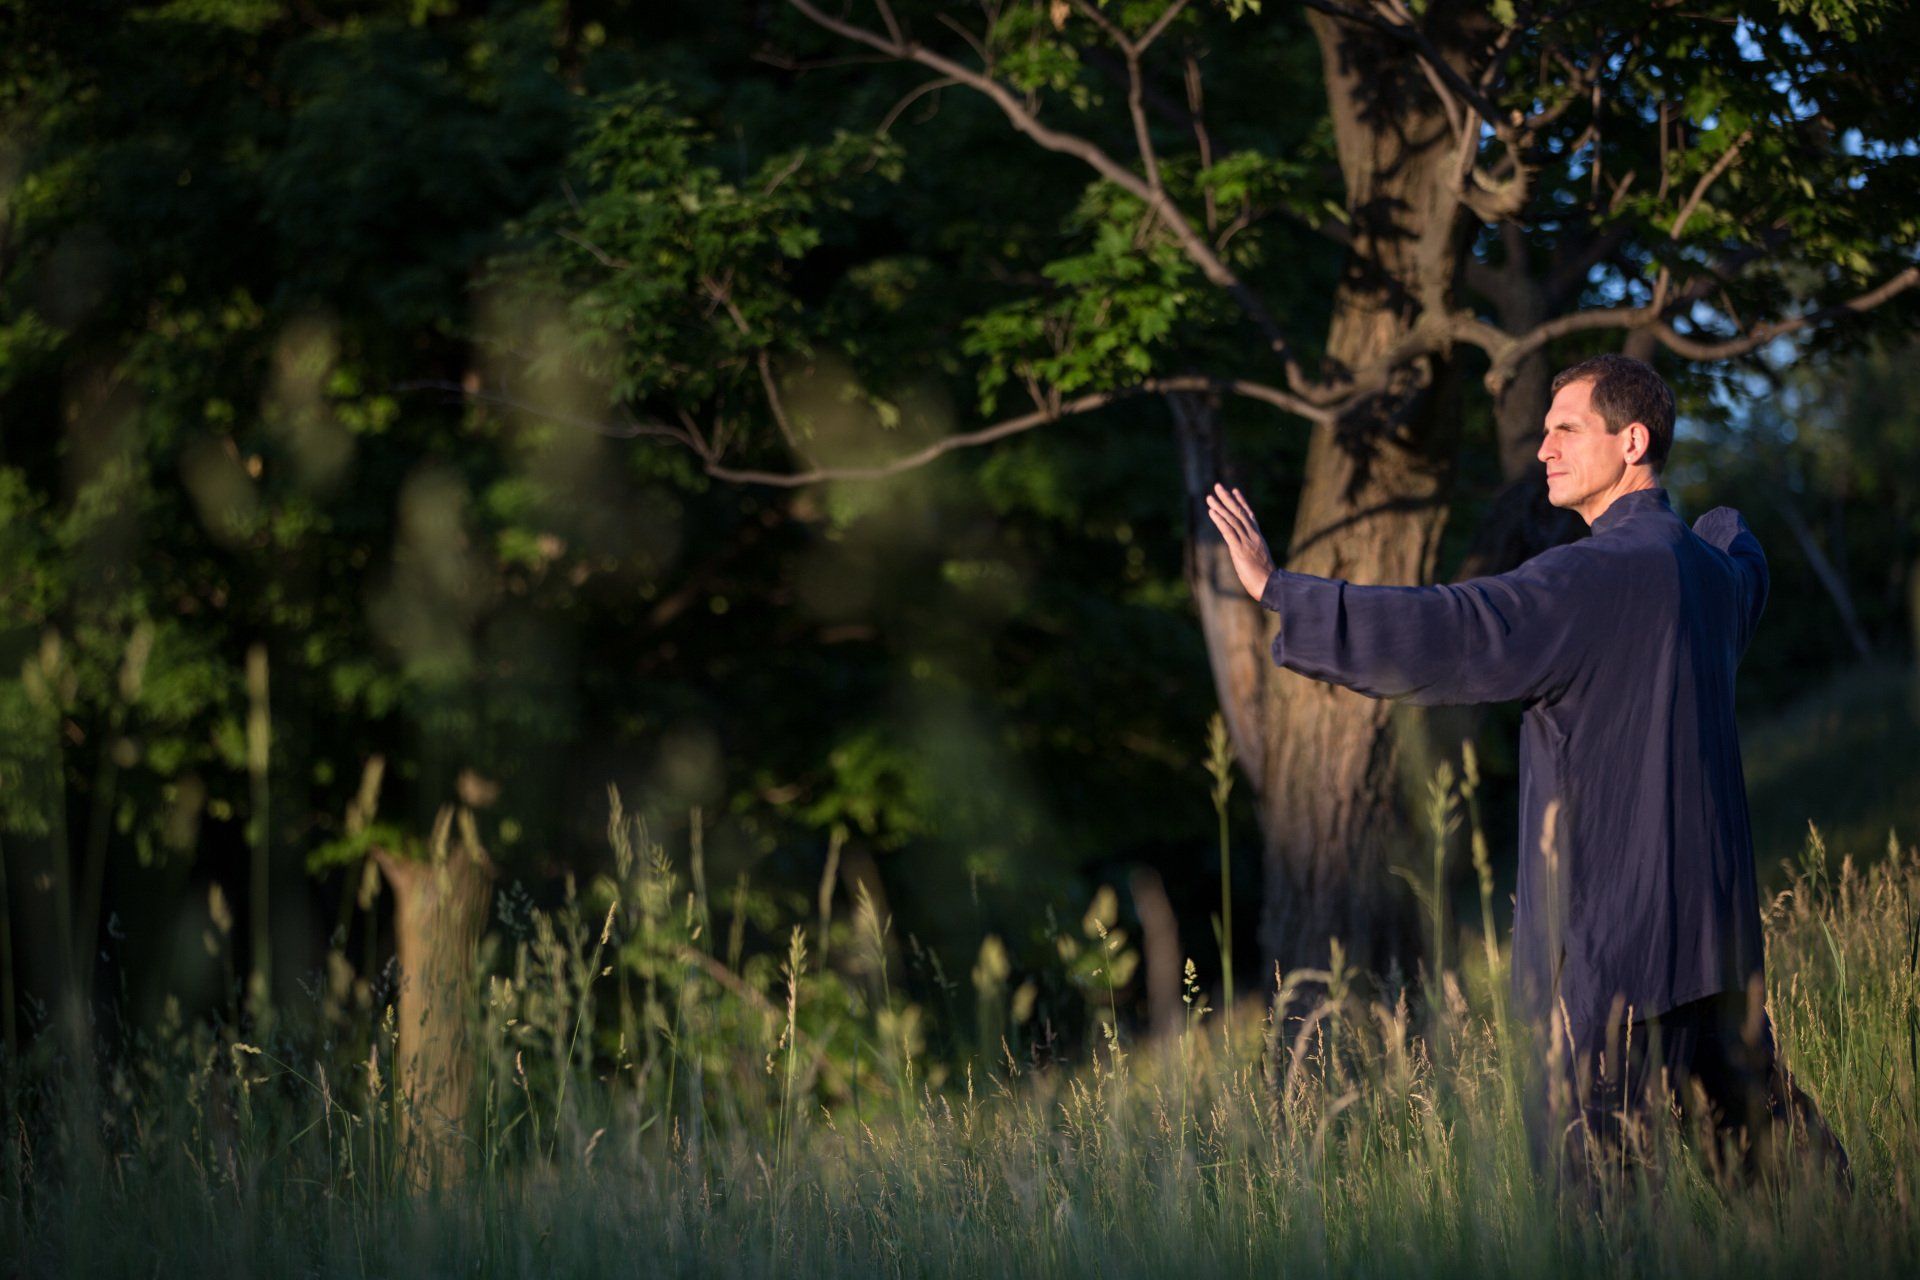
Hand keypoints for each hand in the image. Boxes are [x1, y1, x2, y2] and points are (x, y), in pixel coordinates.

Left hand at [1204, 482, 1275, 600]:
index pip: (1249, 516)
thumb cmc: (1266, 579)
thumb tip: (1246, 554)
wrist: (1270, 585)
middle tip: (1217, 486)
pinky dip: (1220, 520)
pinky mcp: (1240, 550)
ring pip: (1232, 520)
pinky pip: (1229, 532)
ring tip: (1209, 497)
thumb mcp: (1260, 561)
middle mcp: (1253, 536)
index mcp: (1258, 538)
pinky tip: (1212, 512)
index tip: (1234, 490)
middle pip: (1239, 513)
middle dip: (1227, 499)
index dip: (1241, 502)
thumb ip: (1253, 553)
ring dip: (1220, 507)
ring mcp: (1247, 542)